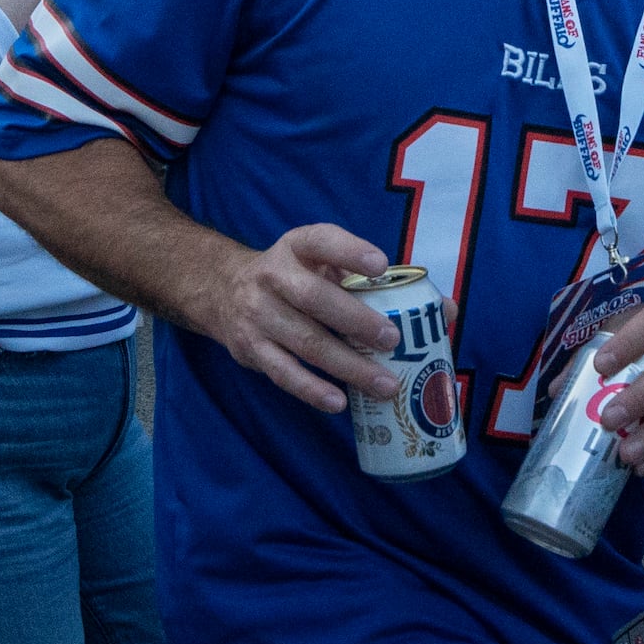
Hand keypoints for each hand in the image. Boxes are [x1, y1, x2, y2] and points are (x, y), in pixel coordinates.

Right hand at [186, 221, 399, 413]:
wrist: (223, 291)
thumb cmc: (290, 276)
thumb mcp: (313, 259)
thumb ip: (352, 274)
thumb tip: (421, 306)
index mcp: (295, 247)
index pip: (322, 241)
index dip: (351, 252)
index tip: (381, 266)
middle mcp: (272, 277)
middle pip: (314, 299)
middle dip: (356, 320)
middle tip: (392, 339)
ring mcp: (258, 315)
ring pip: (306, 342)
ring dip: (348, 366)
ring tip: (384, 384)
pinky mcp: (250, 349)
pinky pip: (284, 372)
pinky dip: (312, 389)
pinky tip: (338, 401)